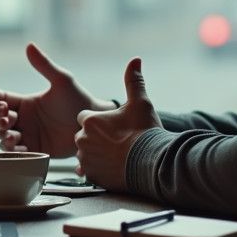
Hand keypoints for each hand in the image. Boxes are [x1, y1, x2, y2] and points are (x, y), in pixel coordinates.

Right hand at [0, 43, 114, 156]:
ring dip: (2, 135)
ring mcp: (28, 135)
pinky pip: (16, 153)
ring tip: (11, 134)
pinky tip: (18, 147)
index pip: (1, 97)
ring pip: (3, 136)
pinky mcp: (35, 151)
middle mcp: (23, 119)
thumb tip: (29, 45)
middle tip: (6, 116)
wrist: (92, 125)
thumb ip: (44, 65)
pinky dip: (12, 151)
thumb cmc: (78, 100)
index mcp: (25, 102)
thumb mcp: (61, 81)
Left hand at [73, 57, 160, 191]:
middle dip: (96, 137)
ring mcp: (86, 160)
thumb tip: (135, 60)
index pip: (85, 117)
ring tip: (117, 154)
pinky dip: (98, 169)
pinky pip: (89, 171)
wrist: (152, 163)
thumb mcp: (140, 102)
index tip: (112, 124)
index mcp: (90, 120)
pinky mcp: (92, 176)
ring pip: (85, 154)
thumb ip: (133, 81)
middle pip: (84, 135)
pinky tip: (113, 167)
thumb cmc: (145, 132)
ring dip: (96, 153)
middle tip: (117, 140)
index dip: (99, 120)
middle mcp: (83, 140)